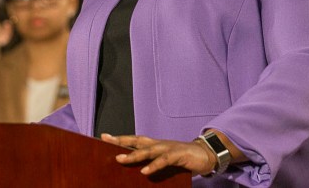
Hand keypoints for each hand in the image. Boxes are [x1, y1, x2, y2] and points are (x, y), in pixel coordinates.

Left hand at [100, 133, 216, 175]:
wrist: (205, 155)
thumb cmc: (182, 159)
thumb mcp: (164, 161)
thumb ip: (152, 163)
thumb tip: (136, 171)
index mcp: (155, 145)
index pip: (134, 140)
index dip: (119, 138)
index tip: (104, 136)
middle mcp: (159, 144)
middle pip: (137, 141)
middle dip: (121, 141)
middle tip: (106, 140)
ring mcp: (168, 148)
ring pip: (148, 150)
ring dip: (134, 155)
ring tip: (120, 159)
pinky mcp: (178, 155)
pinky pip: (164, 160)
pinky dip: (154, 165)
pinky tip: (145, 171)